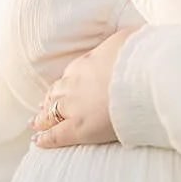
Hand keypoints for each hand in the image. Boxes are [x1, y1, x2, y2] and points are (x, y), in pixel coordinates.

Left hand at [32, 29, 135, 148]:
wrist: (145, 77)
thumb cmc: (142, 57)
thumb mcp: (130, 39)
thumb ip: (124, 43)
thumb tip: (130, 40)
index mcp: (85, 64)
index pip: (69, 76)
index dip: (63, 85)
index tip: (60, 89)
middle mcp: (74, 84)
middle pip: (56, 94)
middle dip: (48, 101)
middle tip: (41, 108)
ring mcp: (74, 106)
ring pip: (51, 113)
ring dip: (42, 119)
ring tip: (36, 124)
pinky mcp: (79, 127)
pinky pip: (56, 134)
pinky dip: (45, 139)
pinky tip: (38, 142)